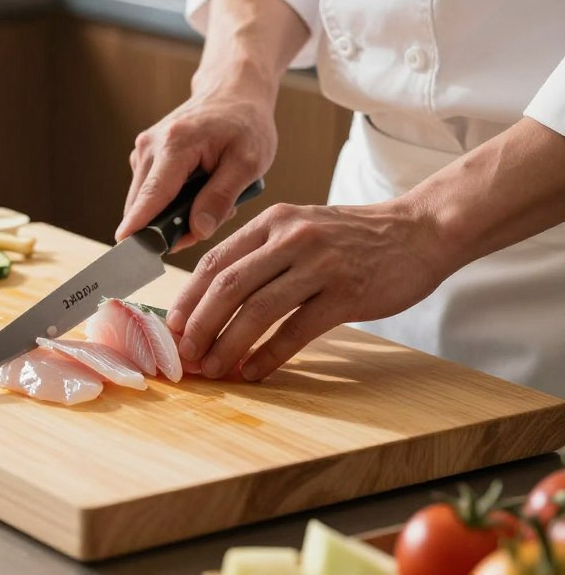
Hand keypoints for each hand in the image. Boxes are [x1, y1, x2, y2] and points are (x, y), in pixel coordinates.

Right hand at [116, 0, 308, 248]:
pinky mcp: (144, 157)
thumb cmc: (246, 124)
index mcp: (176, 145)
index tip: (124, 251)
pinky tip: (198, 190)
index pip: (152, 196)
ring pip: (146, 202)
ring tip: (211, 198)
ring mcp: (144, 150)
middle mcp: (150, 146)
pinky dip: (171, 202)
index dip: (138, 227)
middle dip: (171, 226)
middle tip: (212, 219)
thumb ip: (221, 197)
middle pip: (145, 205)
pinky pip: (150, 194)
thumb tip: (196, 230)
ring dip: (174, 214)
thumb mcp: (249, 162)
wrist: (233, 93)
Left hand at [166, 200, 449, 379]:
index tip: (172, 327)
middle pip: (228, 286)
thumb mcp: (301, 226)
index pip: (215, 261)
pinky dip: (270, 355)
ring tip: (214, 368)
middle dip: (200, 325)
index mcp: (273, 222)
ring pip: (257, 310)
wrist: (420, 230)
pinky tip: (254, 371)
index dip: (188, 297)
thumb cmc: (355, 236)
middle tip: (186, 355)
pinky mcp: (345, 293)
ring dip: (229, 344)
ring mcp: (319, 264)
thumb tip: (215, 296)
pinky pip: (296, 330)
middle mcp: (290, 238)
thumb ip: (262, 252)